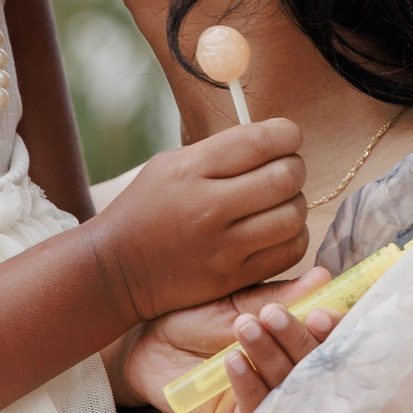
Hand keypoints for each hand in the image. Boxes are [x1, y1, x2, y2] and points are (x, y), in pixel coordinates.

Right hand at [84, 119, 308, 321]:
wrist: (116, 267)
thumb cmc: (147, 207)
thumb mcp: (170, 164)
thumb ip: (221, 150)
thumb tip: (274, 139)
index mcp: (192, 171)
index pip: (261, 142)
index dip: (287, 134)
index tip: (288, 137)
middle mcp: (208, 208)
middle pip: (284, 178)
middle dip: (294, 168)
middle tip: (285, 170)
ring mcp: (222, 248)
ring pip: (292, 217)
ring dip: (295, 204)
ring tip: (281, 202)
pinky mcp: (232, 278)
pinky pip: (287, 253)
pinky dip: (292, 237)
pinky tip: (278, 230)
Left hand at [124, 267, 339, 412]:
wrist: (149, 343)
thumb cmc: (196, 318)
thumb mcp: (237, 302)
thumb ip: (280, 296)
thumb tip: (323, 278)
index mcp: (295, 338)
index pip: (329, 338)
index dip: (335, 329)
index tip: (321, 313)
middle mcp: (289, 370)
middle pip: (314, 364)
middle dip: (297, 339)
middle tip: (273, 315)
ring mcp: (268, 397)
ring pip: (287, 385)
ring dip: (268, 354)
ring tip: (244, 327)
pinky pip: (257, 408)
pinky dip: (248, 382)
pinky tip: (233, 360)